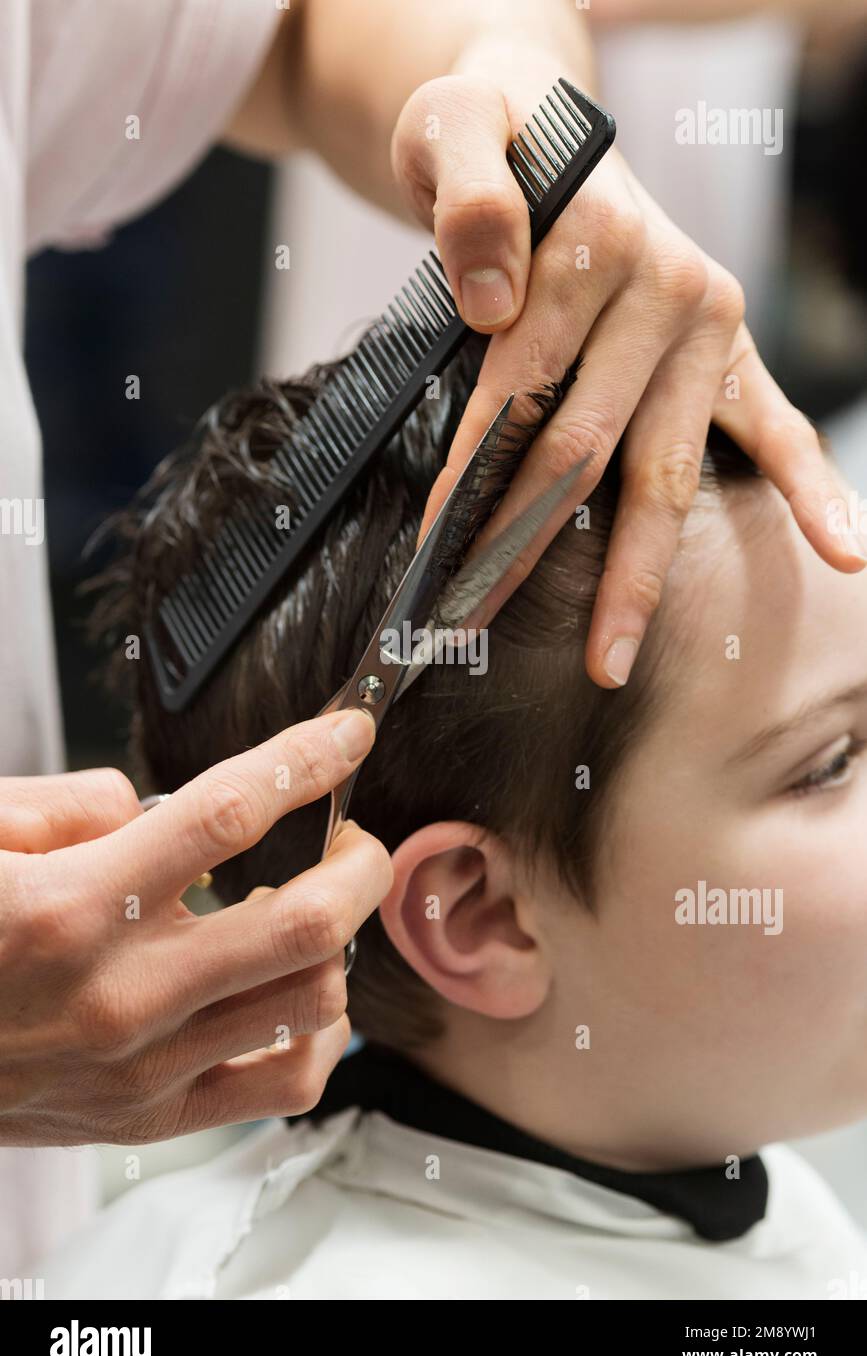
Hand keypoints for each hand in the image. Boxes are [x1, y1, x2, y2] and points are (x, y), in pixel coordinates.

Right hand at [0, 709, 390, 1145]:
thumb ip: (72, 804)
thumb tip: (156, 808)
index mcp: (74, 906)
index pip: (228, 815)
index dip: (306, 761)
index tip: (347, 732)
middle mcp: (122, 991)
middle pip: (305, 920)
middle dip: (359, 862)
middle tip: (350, 836)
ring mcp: (144, 1065)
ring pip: (312, 998)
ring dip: (339, 941)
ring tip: (314, 908)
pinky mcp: (151, 1116)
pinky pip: (284, 1082)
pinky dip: (320, 1032)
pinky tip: (299, 992)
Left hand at [392, 45, 865, 687]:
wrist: (543, 117)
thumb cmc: (489, 143)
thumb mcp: (451, 133)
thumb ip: (466, 199)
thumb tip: (494, 300)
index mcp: (598, 242)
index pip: (521, 391)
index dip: (470, 481)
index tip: (432, 564)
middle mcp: (669, 287)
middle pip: (590, 449)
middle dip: (528, 549)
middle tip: (480, 630)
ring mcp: (709, 327)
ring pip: (665, 471)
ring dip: (638, 573)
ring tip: (611, 659)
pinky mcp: (731, 352)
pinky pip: (778, 430)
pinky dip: (811, 491)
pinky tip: (842, 555)